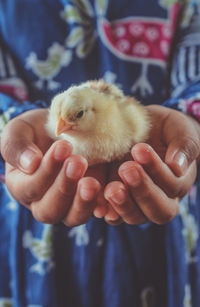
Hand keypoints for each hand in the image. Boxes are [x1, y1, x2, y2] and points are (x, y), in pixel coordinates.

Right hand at [1, 109, 105, 226]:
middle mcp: (43, 202)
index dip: (46, 171)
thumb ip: (16, 146)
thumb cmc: (38, 130)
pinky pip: (97, 211)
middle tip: (78, 162)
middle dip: (64, 187)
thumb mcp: (20, 130)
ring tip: (92, 183)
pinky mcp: (91, 201)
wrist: (65, 128)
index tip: (62, 147)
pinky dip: (104, 206)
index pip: (31, 188)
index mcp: (22, 186)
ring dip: (83, 202)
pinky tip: (112, 192)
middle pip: (50, 210)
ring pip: (73, 217)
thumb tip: (30, 164)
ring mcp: (69, 204)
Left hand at [104, 105, 199, 224]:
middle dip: (142, 191)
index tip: (139, 149)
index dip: (157, 170)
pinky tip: (94, 201)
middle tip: (126, 168)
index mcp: (177, 183)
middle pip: (156, 210)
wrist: (143, 129)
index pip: (172, 185)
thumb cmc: (164, 130)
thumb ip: (184, 146)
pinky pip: (110, 213)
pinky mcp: (114, 201)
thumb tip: (178, 167)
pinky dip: (103, 208)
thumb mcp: (179, 130)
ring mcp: (136, 203)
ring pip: (133, 216)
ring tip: (111, 188)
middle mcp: (159, 200)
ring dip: (122, 204)